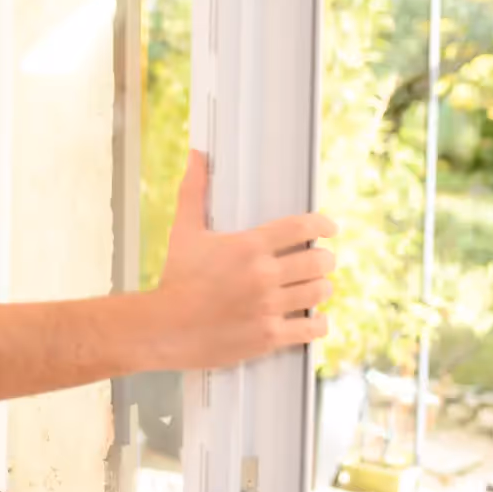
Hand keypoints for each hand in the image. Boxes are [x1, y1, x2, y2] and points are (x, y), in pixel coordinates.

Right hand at [153, 150, 336, 368]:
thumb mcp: (184, 231)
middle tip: (319, 260)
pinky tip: (312, 319)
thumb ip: (194, 192)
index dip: (323, 225)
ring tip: (314, 287)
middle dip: (324, 259)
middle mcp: (263, 275)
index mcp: (249, 246)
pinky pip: (313, 328)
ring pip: (320, 292)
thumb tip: (197, 155)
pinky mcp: (269, 336)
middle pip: (320, 261)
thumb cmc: (175, 279)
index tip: (328, 229)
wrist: (164, 327)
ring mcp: (269, 307)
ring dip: (320, 288)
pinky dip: (317, 323)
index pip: (303, 226)